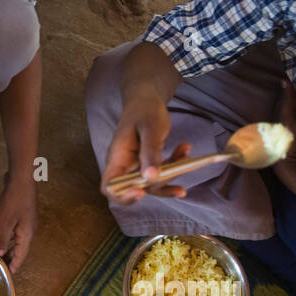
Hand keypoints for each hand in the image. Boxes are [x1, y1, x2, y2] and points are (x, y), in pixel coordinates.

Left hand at [0, 171, 35, 272]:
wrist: (21, 178)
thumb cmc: (14, 201)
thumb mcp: (5, 222)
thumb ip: (2, 239)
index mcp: (26, 235)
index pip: (21, 256)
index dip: (13, 266)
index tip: (5, 275)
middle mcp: (28, 230)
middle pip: (17, 248)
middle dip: (5, 254)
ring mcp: (25, 221)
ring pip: (13, 236)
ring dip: (2, 240)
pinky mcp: (20, 212)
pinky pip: (11, 225)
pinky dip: (2, 229)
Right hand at [101, 89, 190, 203]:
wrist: (146, 101)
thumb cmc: (144, 111)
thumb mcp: (150, 128)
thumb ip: (150, 152)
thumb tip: (150, 177)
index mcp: (117, 157)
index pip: (110, 186)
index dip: (122, 195)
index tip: (141, 192)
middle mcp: (125, 165)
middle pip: (135, 189)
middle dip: (158, 186)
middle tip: (176, 174)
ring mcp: (137, 166)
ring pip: (152, 184)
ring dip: (171, 175)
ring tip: (185, 154)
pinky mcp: (148, 164)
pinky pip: (161, 174)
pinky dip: (175, 167)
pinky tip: (185, 150)